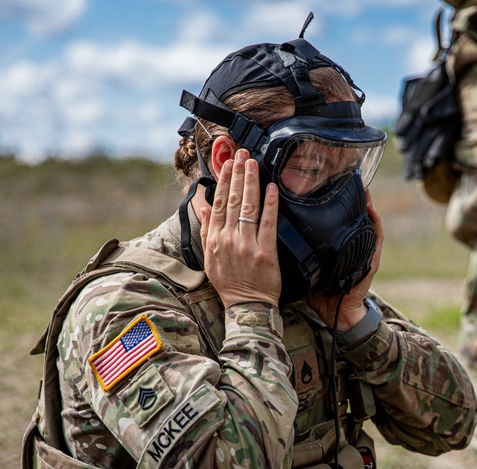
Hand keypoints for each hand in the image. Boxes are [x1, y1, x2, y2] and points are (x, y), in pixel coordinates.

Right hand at [200, 148, 280, 306]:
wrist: (247, 306)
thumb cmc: (230, 282)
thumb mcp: (210, 257)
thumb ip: (207, 230)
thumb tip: (204, 206)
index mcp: (215, 239)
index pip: (218, 203)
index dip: (223, 181)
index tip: (227, 164)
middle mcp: (229, 239)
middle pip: (232, 200)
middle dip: (238, 174)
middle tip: (242, 154)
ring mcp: (247, 245)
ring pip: (248, 207)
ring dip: (251, 182)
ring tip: (253, 163)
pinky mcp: (265, 252)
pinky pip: (268, 223)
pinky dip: (269, 204)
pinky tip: (271, 188)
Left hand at [305, 190, 383, 330]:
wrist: (338, 313)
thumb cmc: (321, 291)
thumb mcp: (306, 266)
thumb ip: (295, 251)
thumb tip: (273, 234)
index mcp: (332, 245)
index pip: (331, 219)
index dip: (330, 202)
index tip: (322, 183)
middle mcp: (349, 244)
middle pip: (350, 217)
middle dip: (349, 197)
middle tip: (346, 176)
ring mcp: (362, 251)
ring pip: (366, 223)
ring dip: (366, 205)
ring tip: (363, 189)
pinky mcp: (371, 260)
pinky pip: (375, 239)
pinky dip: (375, 224)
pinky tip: (372, 211)